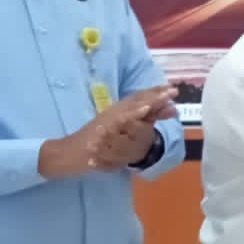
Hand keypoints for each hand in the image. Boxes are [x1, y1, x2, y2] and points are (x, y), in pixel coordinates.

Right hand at [39, 86, 176, 178]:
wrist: (69, 154)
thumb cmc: (95, 146)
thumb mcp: (121, 136)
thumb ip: (140, 127)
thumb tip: (164, 116)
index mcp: (117, 112)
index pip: (138, 99)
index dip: (155, 93)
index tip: (172, 89)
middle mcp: (114, 112)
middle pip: (138, 99)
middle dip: (156, 94)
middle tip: (174, 89)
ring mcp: (108, 119)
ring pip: (132, 106)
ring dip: (150, 100)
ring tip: (166, 95)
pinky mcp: (103, 128)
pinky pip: (121, 119)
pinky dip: (134, 113)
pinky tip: (146, 109)